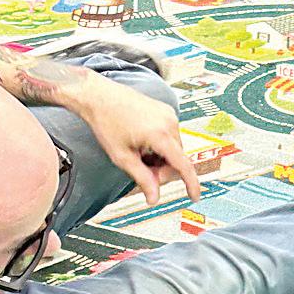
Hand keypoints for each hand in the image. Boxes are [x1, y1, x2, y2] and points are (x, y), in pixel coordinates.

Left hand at [82, 77, 200, 203]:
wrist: (99, 96)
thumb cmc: (106, 121)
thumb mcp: (122, 156)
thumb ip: (142, 179)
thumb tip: (154, 198)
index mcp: (160, 134)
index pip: (183, 165)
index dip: (190, 184)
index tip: (194, 196)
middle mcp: (169, 123)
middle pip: (177, 159)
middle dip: (162, 170)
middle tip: (142, 171)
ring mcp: (169, 115)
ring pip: (174, 149)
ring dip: (160, 158)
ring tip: (139, 153)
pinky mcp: (166, 112)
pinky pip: (171, 136)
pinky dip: (160, 146)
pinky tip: (143, 143)